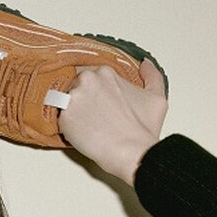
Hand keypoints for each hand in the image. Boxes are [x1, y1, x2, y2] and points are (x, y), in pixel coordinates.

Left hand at [57, 57, 167, 184]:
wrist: (131, 152)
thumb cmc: (142, 129)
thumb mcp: (156, 97)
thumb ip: (151, 76)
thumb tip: (144, 64)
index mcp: (105, 72)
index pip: (89, 76)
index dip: (93, 92)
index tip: (98, 104)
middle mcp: (87, 80)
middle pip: (75, 86)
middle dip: (81, 100)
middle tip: (93, 117)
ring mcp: (73, 99)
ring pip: (65, 102)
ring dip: (73, 113)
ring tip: (88, 127)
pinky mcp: (64, 118)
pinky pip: (60, 121)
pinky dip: (69, 129)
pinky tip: (84, 136)